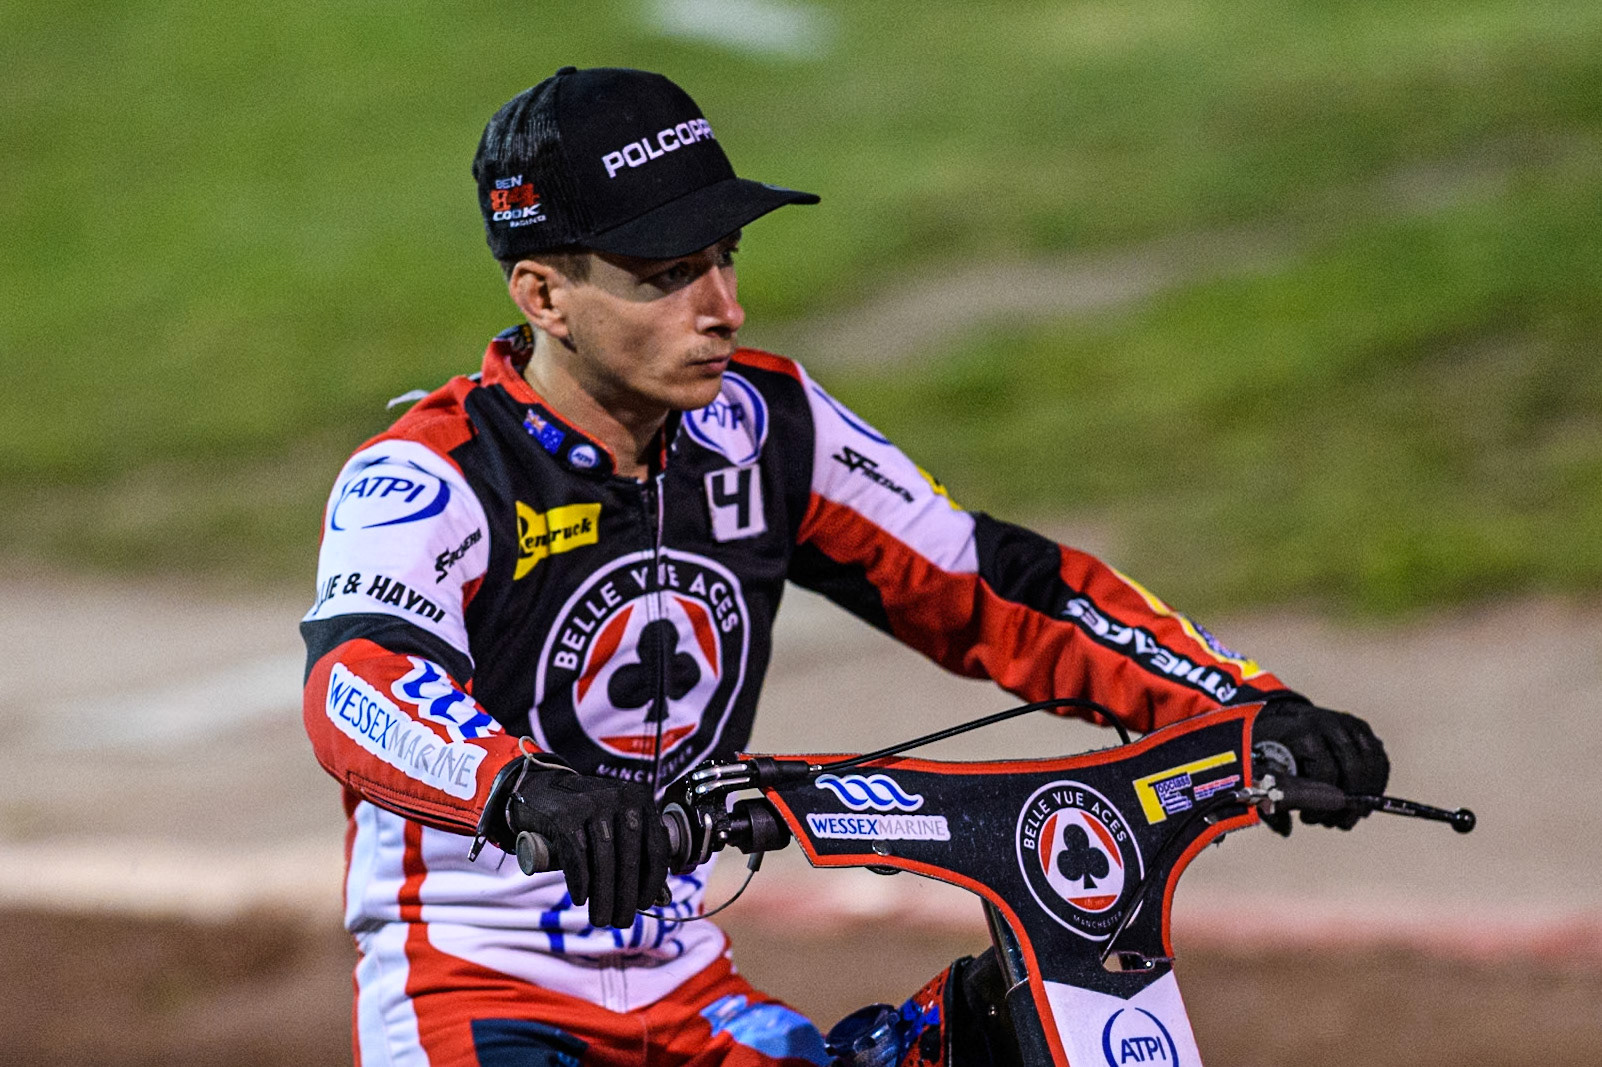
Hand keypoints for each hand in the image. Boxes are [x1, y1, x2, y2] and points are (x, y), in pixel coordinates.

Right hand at [506, 767, 670, 928]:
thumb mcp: (618, 826)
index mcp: (641, 801)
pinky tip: (581, 899)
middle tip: (620, 922)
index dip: (652, 883)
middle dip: (626, 897)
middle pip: (630, 858)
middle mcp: (621, 798)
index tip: (644, 906)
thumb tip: (662, 900)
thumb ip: (639, 857)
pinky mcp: (564, 814)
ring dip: (603, 896)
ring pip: (604, 860)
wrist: (542, 790)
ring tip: (600, 919)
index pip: (657, 848)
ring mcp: (592, 804)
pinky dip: (580, 882)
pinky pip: (577, 855)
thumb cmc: (587, 817)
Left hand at [1252, 699, 1388, 832]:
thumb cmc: (1269, 746)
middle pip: (1355, 768)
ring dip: (1365, 798)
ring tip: (1348, 818)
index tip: (1308, 818)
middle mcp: (1330, 723)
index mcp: (1303, 730)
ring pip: (1372, 764)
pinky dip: (1376, 786)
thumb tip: (1285, 830)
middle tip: (1336, 823)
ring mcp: (1349, 724)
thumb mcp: (1262, 766)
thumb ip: (1271, 797)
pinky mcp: (1362, 730)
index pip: (1326, 770)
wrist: (1279, 717)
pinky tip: (1362, 805)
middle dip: (1349, 804)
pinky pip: (1379, 761)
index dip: (1320, 801)